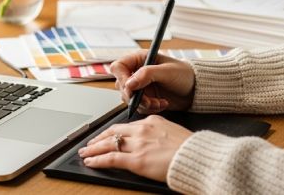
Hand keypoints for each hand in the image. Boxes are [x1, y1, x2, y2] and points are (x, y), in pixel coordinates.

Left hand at [78, 114, 192, 181]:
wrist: (198, 157)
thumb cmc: (191, 149)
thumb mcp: (174, 133)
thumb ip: (159, 134)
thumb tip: (153, 142)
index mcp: (152, 121)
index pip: (126, 125)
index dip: (113, 131)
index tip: (107, 135)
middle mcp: (142, 129)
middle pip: (113, 132)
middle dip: (99, 138)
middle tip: (90, 143)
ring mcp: (138, 144)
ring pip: (108, 144)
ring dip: (94, 148)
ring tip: (85, 152)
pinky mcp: (136, 160)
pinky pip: (111, 158)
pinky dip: (97, 160)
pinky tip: (90, 162)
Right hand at [111, 50, 194, 114]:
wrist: (195, 90)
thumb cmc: (184, 74)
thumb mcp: (167, 72)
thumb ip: (146, 75)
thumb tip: (129, 83)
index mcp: (140, 59)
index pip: (119, 67)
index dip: (122, 78)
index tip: (131, 89)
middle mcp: (137, 72)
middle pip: (122, 86)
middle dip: (135, 96)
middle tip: (148, 100)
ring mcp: (140, 86)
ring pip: (129, 99)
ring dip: (144, 104)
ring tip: (159, 102)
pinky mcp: (145, 98)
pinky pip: (138, 107)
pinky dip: (149, 108)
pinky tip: (162, 103)